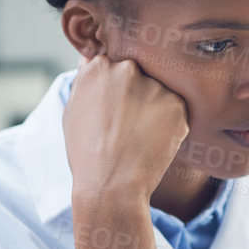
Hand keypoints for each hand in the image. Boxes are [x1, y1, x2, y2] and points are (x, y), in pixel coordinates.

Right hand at [64, 54, 188, 248]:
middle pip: (139, 72)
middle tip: (130, 125)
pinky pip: (176, 110)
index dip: (118, 87)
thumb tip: (94, 61)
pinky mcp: (176, 104)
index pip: (115, 62)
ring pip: (159, 91)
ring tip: (140, 138)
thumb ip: (85, 82)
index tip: (118, 106)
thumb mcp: (72, 113)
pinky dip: (170, 125)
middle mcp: (126, 69)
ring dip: (155, 108)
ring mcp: (153, 85)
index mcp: (98, 67)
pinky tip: (154, 143)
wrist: (111, 187)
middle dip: (137, 94)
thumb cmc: (87, 155)